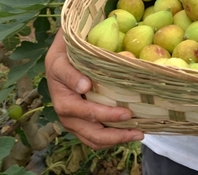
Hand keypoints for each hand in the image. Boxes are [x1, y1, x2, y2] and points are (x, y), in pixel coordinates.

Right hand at [45, 27, 143, 148]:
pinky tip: (128, 132)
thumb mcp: (61, 60)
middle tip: (139, 131)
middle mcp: (67, 117)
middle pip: (93, 135)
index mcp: (63, 102)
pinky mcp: (81, 124)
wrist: (58, 58)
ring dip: (117, 140)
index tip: (127, 113)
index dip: (108, 116)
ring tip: (138, 134)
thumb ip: (70, 73)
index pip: (88, 113)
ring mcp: (74, 123)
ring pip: (95, 141)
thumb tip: (85, 87)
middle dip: (117, 136)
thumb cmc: (63, 56)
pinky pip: (96, 138)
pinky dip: (112, 138)